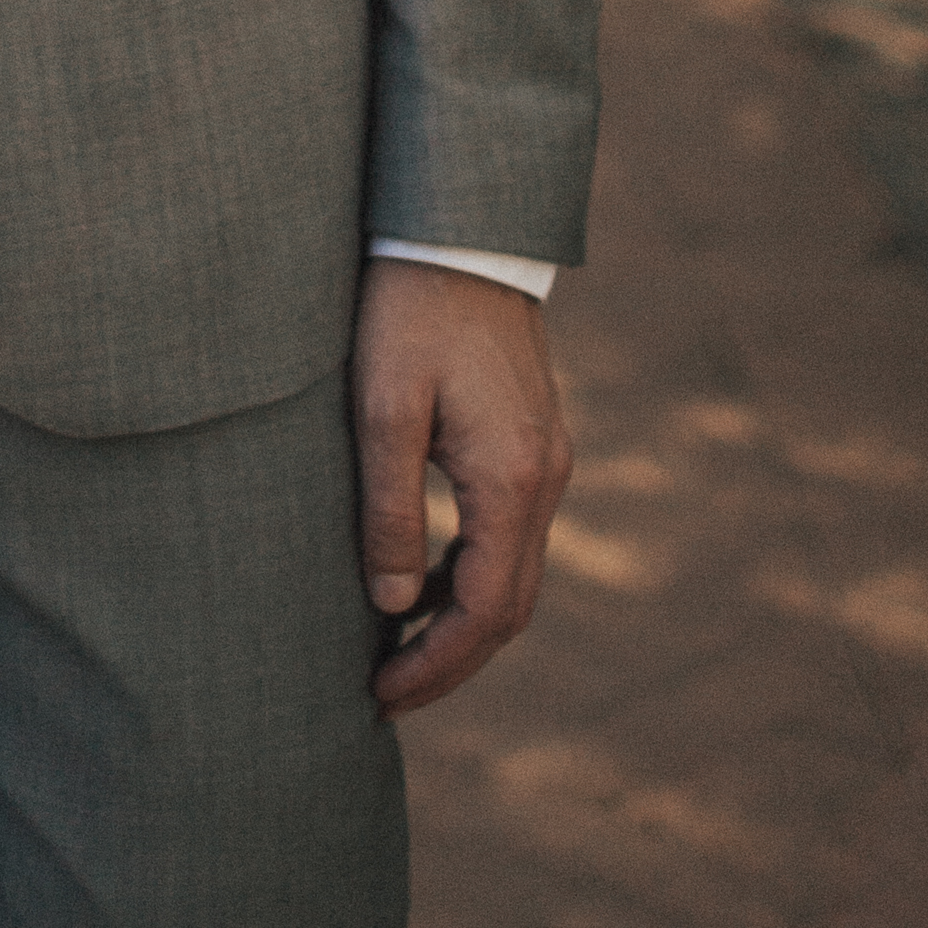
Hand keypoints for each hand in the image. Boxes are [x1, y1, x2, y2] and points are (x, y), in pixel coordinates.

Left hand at [354, 261, 570, 721]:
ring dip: (461, 621)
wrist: (458, 232)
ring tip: (394, 650)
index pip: (486, 611)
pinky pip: (509, 534)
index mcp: (513, 479)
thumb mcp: (383, 408)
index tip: (381, 695)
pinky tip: (422, 583)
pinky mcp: (531, 441)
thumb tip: (393, 605)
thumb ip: (392, 510)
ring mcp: (546, 460)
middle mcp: (546, 479)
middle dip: (451, 659)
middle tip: (385, 693)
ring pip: (513, 573)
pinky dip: (470, 575)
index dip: (436, 664)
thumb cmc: (408, 311)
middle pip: (510, 607)